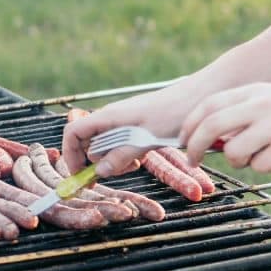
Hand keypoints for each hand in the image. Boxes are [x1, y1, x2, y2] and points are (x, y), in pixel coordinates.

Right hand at [61, 85, 190, 177]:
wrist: (200, 96)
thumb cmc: (174, 111)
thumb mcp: (146, 138)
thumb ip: (121, 155)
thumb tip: (98, 171)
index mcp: (108, 117)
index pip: (74, 132)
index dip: (71, 154)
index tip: (79, 174)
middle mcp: (112, 118)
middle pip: (88, 142)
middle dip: (95, 161)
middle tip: (115, 172)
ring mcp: (124, 122)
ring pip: (105, 146)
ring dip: (113, 160)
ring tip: (133, 163)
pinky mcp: (136, 127)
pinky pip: (121, 144)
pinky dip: (126, 155)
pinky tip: (142, 157)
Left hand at [179, 82, 270, 170]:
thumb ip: (243, 110)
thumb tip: (214, 135)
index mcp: (253, 91)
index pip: (208, 105)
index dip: (190, 124)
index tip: (182, 138)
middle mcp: (259, 106)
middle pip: (211, 126)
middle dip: (194, 146)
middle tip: (191, 160)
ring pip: (233, 151)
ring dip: (235, 161)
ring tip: (250, 157)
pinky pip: (259, 165)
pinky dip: (261, 166)